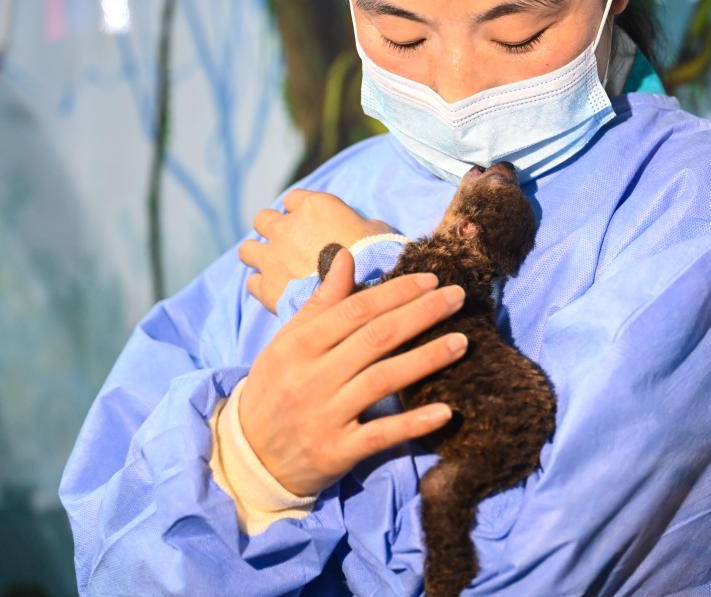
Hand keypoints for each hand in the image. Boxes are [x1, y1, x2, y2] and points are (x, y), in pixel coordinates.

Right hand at [237, 249, 469, 496]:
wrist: (248, 455)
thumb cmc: (276, 387)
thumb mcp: (288, 342)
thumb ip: (321, 301)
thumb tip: (345, 255)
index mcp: (299, 344)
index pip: (356, 310)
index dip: (397, 292)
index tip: (432, 279)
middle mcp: (311, 377)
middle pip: (375, 339)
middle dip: (421, 314)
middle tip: (459, 298)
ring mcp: (324, 416)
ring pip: (382, 381)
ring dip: (426, 359)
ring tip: (462, 342)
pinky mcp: (336, 453)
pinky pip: (380, 435)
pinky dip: (414, 424)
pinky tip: (446, 410)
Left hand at [239, 188, 396, 312]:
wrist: (365, 290)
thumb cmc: (378, 255)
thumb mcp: (376, 228)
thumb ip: (357, 223)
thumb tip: (361, 228)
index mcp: (314, 206)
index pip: (293, 199)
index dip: (300, 211)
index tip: (309, 223)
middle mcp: (287, 227)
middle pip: (263, 219)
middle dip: (273, 230)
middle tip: (288, 245)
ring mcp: (273, 257)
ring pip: (247, 249)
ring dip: (258, 255)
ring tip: (274, 267)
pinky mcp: (268, 287)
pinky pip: (252, 282)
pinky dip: (262, 285)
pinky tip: (277, 291)